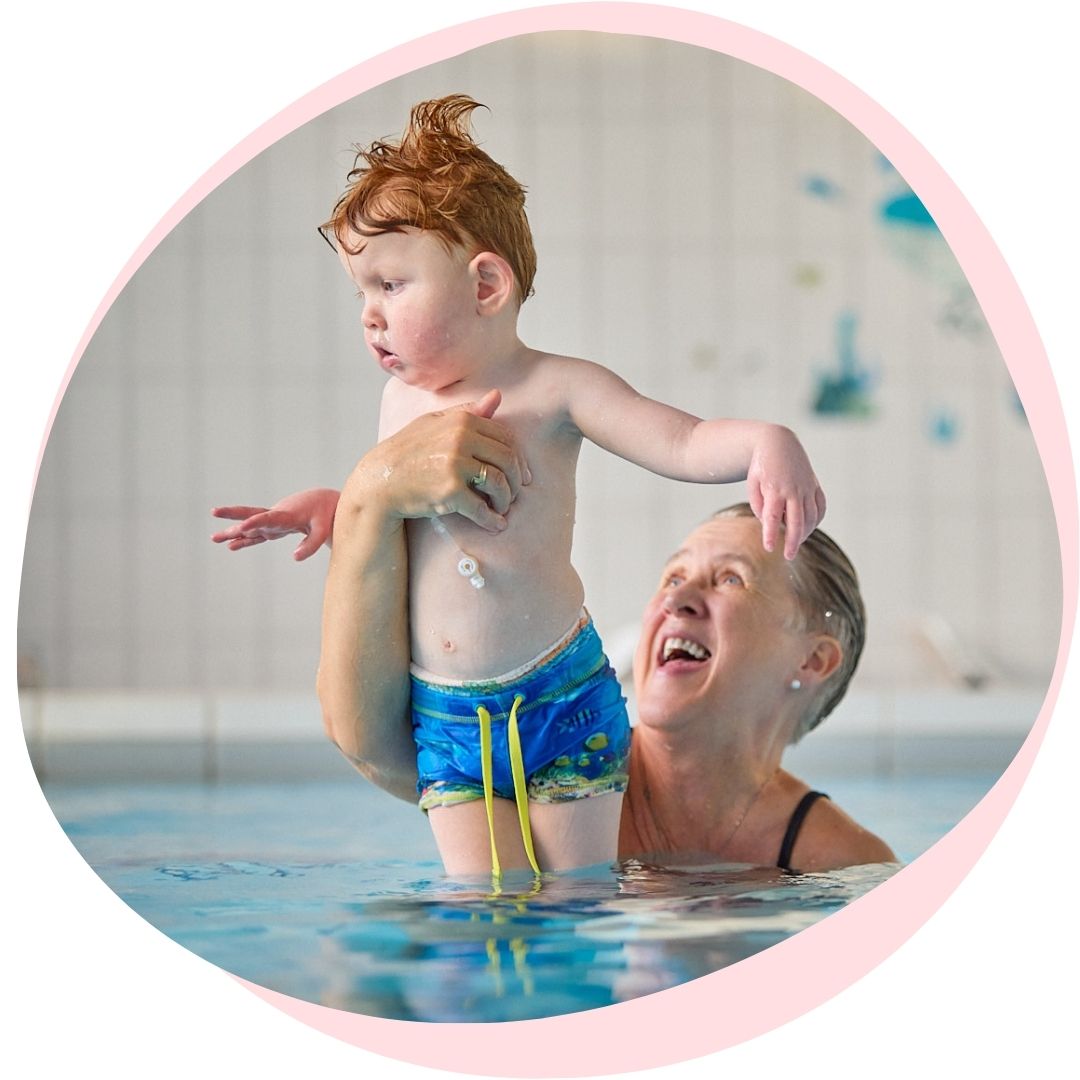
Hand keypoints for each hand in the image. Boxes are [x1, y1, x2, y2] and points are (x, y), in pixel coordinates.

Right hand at [211, 488, 339, 559]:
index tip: (242, 527)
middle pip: (252, 514)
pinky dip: (245, 540)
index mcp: (288, 514)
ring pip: (250, 526)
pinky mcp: (274, 528)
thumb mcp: (323, 529)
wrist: (323, 502)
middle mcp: (276, 516)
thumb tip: (294, 558)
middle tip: (214, 511)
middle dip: (233, 514)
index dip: (256, 522)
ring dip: (233, 531)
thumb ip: (312, 544)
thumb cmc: (325, 514)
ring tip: (214, 538)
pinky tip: (231, 546)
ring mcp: (273, 522)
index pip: (270, 518)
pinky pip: (257, 535)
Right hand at [343, 389, 530, 532]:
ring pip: (499, 483)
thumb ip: (468, 411)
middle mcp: (461, 439)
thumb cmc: (408, 451)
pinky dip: (492, 520)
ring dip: (506, 500)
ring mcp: (455, 465)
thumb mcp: (435, 422)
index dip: (517, 458)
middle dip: (516, 480)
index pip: (505, 438)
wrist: (381, 480)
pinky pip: (481, 508)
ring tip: (502, 508)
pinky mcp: (450, 491)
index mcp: (462, 420)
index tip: (520, 474)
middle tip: (514, 493)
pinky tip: (496, 525)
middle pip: (508, 460)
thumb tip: (497, 396)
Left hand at [745, 426, 826, 559]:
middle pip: (796, 521)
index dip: (771, 534)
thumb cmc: (761, 466)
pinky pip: (820, 507)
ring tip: (795, 543)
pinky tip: (808, 528)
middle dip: (793, 541)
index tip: (770, 548)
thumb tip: (770, 523)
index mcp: (774, 488)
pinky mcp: (814, 485)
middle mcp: (793, 489)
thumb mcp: (753, 484)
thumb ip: (759, 505)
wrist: (778, 443)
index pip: (773, 517)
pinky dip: (817, 520)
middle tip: (788, 556)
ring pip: (811, 516)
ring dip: (805, 533)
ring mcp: (806, 487)